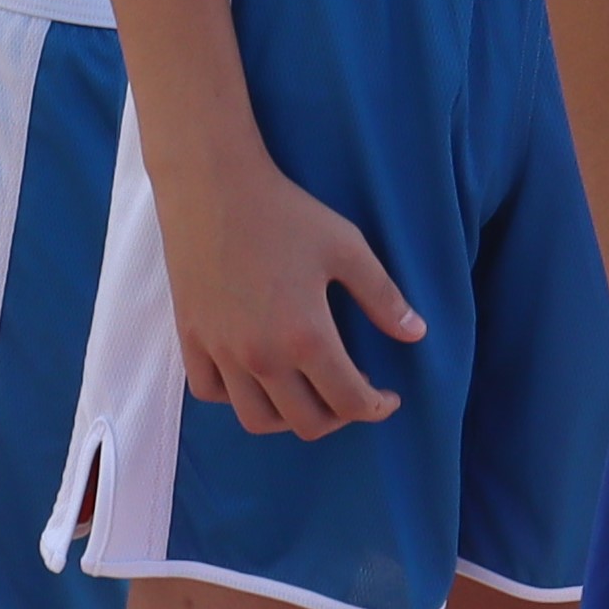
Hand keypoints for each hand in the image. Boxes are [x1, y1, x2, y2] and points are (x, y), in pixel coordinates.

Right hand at [160, 151, 422, 438]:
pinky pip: (210, 392)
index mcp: (306, 337)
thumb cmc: (285, 212)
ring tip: (306, 391)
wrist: (213, 185)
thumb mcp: (346, 247)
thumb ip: (383, 296)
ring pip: (257, 419)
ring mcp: (222, 351)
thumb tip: (417, 334)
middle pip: (306, 423)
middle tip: (352, 390)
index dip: (377, 407)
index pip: (350, 402)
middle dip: (339, 416)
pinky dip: (236, 396)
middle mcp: (262, 357)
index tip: (388, 397)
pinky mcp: (191, 338)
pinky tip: (255, 374)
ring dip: (289, 417)